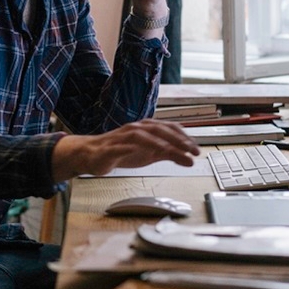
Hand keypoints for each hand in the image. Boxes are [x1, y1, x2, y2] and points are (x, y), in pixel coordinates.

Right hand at [51, 120, 199, 180]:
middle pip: (159, 130)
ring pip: (143, 136)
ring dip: (159, 143)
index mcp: (147, 129)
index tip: (196, 149)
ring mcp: (123, 138)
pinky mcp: (110, 148)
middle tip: (190, 151)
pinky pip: (121, 147)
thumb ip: (169, 155)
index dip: (184, 137)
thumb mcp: (150, 154)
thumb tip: (190, 159)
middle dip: (176, 140)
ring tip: (172, 151)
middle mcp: (136, 129)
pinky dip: (130, 148)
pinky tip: (139, 152)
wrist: (92, 155)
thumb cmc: (122, 152)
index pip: (169, 128)